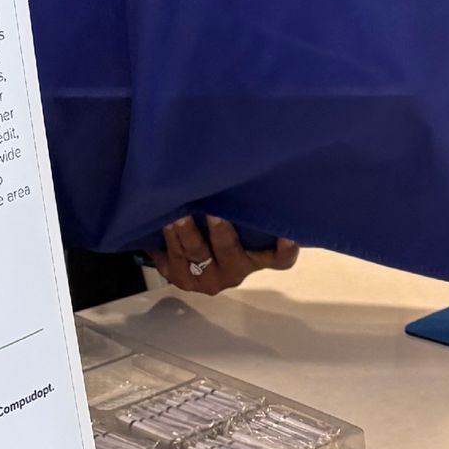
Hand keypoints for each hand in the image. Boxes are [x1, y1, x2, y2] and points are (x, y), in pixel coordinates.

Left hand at [151, 215, 300, 296]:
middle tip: (213, 214)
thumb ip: (247, 213)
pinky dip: (165, 243)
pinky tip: (161, 226)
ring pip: (195, 255)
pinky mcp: (179, 278)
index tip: (287, 235)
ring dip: (185, 234)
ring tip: (177, 216)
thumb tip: (247, 171)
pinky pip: (171, 260)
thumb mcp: (242, 229)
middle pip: (229, 253)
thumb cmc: (223, 233)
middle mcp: (234, 272)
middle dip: (220, 234)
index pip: (280, 260)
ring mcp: (205, 278)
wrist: (190, 259)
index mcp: (257, 259)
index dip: (285, 250)